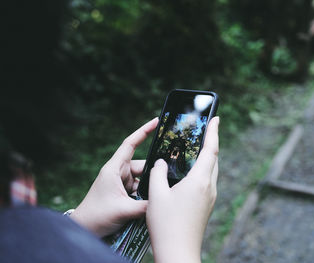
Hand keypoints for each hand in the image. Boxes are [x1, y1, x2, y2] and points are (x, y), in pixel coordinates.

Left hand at [70, 118, 157, 236]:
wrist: (84, 229)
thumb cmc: (96, 215)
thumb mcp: (122, 210)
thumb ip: (145, 206)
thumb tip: (163, 202)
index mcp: (114, 169)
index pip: (130, 144)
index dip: (143, 131)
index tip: (156, 122)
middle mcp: (119, 173)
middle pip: (142, 165)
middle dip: (154, 171)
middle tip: (169, 177)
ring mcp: (122, 183)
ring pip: (143, 178)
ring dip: (150, 186)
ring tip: (161, 193)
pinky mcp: (124, 192)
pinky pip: (140, 188)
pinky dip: (147, 193)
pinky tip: (154, 200)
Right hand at [147, 116, 218, 262]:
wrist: (178, 253)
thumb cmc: (166, 225)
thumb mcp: (156, 195)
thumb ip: (158, 173)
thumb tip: (161, 163)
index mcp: (199, 181)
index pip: (211, 150)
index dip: (214, 132)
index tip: (216, 118)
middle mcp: (209, 188)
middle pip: (214, 159)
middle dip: (211, 143)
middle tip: (204, 131)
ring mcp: (210, 198)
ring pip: (212, 171)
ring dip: (207, 157)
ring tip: (197, 149)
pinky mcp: (207, 206)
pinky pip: (208, 181)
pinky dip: (203, 170)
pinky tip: (191, 172)